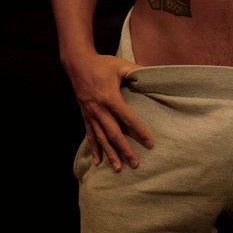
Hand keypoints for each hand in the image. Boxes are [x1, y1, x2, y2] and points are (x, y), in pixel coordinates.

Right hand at [67, 52, 153, 172]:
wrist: (78, 64)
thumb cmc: (101, 64)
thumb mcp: (120, 65)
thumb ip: (137, 70)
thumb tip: (155, 73)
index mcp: (110, 98)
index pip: (127, 118)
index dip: (139, 131)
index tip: (149, 143)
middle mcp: (99, 110)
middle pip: (114, 134)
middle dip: (125, 150)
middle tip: (136, 164)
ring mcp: (91, 114)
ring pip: (102, 138)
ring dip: (110, 154)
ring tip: (119, 168)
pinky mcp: (85, 115)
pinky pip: (90, 135)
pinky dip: (94, 149)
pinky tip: (98, 161)